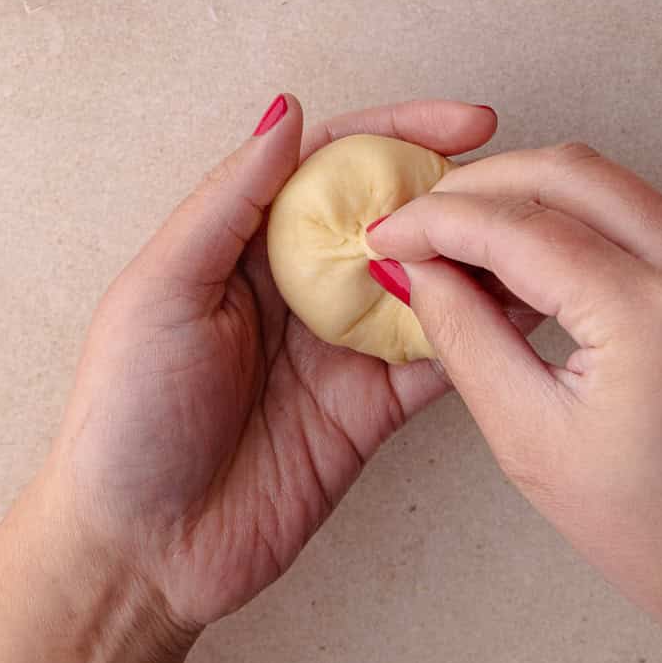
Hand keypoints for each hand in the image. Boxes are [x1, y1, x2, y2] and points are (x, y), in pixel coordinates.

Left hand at [44, 95, 497, 639]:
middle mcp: (304, 282)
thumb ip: (230, 202)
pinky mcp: (372, 409)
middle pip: (394, 216)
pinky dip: (481, 335)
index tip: (467, 121)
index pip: (336, 164)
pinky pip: (438, 360)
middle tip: (517, 182)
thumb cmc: (126, 411)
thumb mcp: (163, 289)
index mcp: (250, 241)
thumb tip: (287, 112)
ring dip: (478, 260)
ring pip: (428, 284)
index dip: (401, 132)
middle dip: (456, 191)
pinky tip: (523, 311)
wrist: (140, 550)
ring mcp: (344, 345)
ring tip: (535, 240)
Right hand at [368, 144, 661, 662]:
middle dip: (480, 185)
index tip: (388, 232)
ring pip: (606, 180)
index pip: (521, 227)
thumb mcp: (532, 442)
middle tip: (420, 220)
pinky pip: (641, 211)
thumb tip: (415, 264)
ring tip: (464, 238)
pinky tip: (530, 253)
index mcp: (657, 318)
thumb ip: (464, 335)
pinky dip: (576, 216)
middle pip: (566, 172)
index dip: (439, 219)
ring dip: (527, 194)